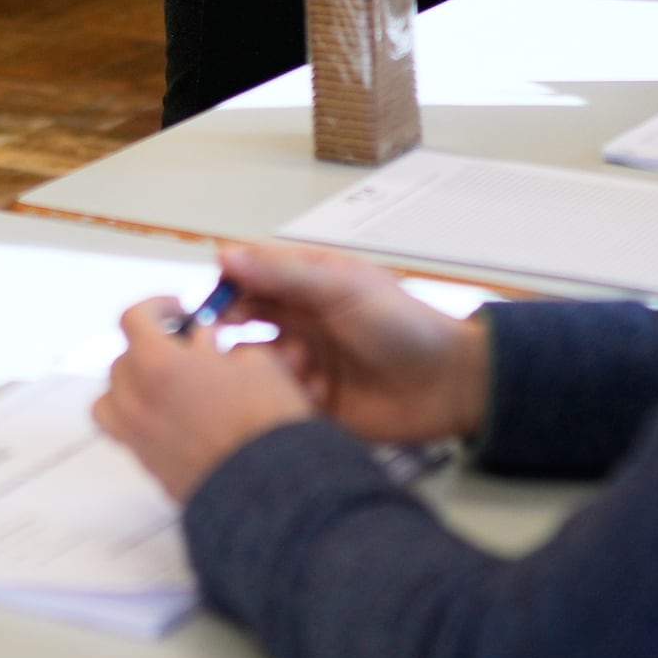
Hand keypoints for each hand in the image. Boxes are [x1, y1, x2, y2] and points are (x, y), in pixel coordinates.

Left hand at [91, 298, 319, 501]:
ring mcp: (136, 439)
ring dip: (133, 386)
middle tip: (185, 351)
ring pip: (112, 400)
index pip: (133, 319)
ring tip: (167, 386)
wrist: (271, 492)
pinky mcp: (149, 468)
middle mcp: (135, 401)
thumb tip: (207, 344)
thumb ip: (221, 345)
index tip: (178, 309)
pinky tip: (177, 419)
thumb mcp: (257, 362)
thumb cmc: (266, 425)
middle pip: (122, 360)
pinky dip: (141, 420)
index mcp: (157, 365)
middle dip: (151, 348)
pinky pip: (127, 434)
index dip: (156, 306)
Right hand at [206, 241, 491, 444]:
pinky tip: (311, 395)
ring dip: (264, 365)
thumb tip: (224, 254)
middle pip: (243, 319)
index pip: (249, 275)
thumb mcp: (342, 288)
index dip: (225, 286)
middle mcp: (299, 319)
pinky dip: (283, 397)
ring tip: (296, 367)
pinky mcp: (311, 402)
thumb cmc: (401, 325)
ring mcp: (304, 362)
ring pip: (255, 363)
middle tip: (229, 343)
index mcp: (307, 283)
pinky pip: (277, 399)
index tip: (210, 302)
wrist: (447, 384)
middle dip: (232, 331)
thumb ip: (284, 274)